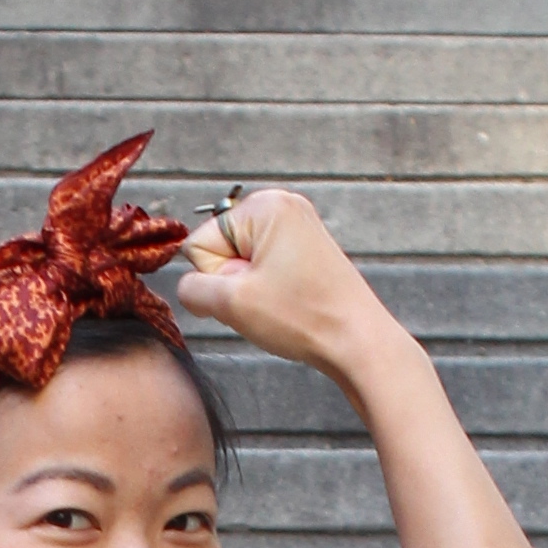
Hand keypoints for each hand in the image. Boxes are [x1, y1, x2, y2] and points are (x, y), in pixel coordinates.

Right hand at [173, 189, 393, 387]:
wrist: (358, 342)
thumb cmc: (305, 318)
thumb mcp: (232, 304)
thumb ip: (193, 290)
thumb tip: (188, 288)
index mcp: (265, 205)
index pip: (202, 241)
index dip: (215, 278)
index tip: (246, 293)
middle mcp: (284, 207)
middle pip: (224, 250)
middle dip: (235, 284)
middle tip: (265, 303)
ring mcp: (299, 228)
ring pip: (245, 265)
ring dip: (251, 293)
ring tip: (280, 306)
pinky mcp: (309, 252)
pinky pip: (267, 272)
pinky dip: (269, 294)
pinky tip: (290, 307)